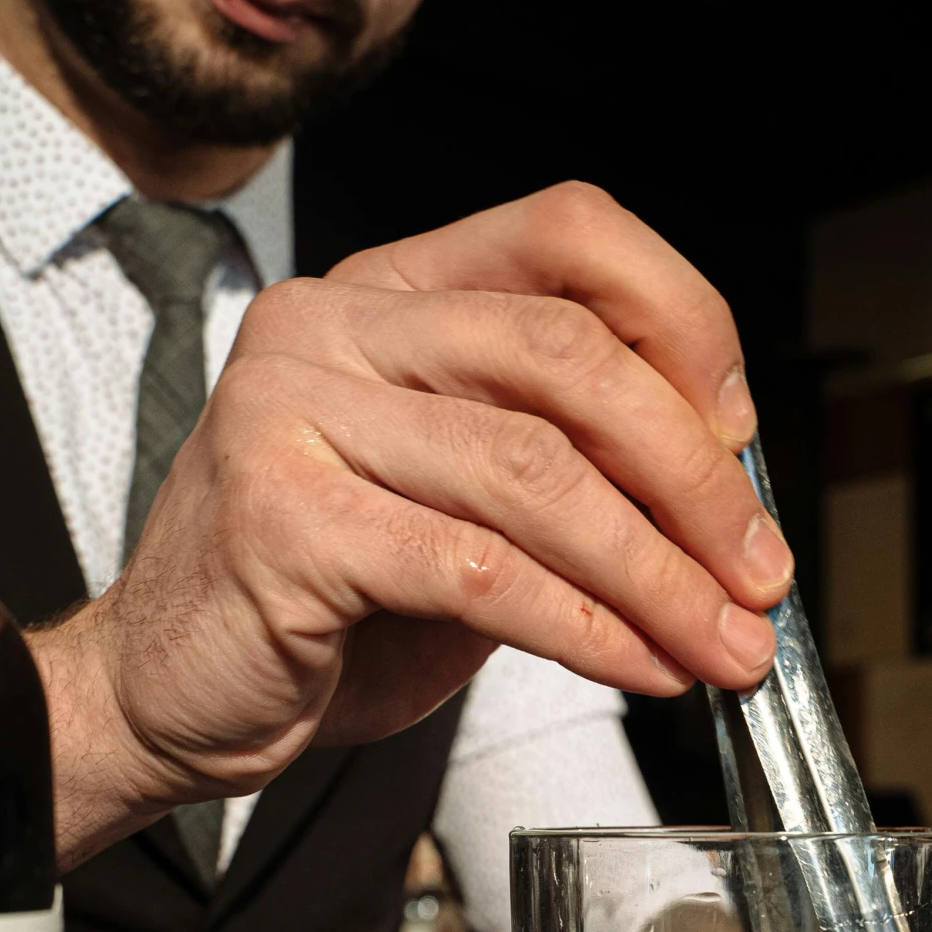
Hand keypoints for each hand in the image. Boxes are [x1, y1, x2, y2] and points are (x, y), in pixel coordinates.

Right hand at [35, 182, 792, 868]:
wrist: (171, 696)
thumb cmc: (326, 611)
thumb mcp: (466, 515)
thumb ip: (570, 477)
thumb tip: (729, 510)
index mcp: (387, 291)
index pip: (569, 235)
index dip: (684, 325)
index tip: (744, 445)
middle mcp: (334, 322)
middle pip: (569, 356)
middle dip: (695, 479)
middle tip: (760, 578)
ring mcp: (295, 408)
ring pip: (536, 472)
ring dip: (658, 575)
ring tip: (723, 647)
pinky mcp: (283, 515)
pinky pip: (480, 567)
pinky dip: (586, 628)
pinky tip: (641, 667)